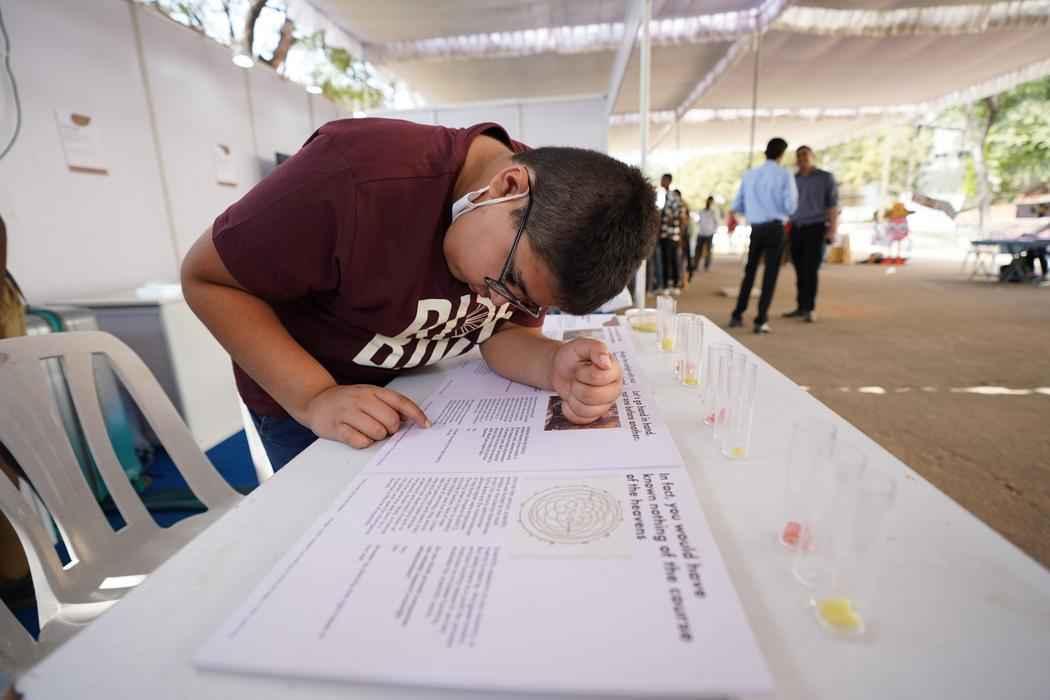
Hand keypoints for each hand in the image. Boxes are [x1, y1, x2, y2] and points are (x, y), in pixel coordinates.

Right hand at [303, 384, 429, 448]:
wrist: (316, 401)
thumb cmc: (348, 401)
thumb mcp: (369, 395)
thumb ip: (388, 404)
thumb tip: (411, 420)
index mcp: (373, 391)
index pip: (400, 402)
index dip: (416, 415)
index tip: (426, 425)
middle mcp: (361, 399)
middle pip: (391, 420)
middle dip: (392, 430)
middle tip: (383, 429)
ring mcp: (348, 413)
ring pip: (377, 432)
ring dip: (377, 437)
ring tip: (369, 432)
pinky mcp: (337, 428)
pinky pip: (360, 441)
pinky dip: (363, 442)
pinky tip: (358, 436)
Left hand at [549, 339, 622, 424]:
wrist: (561, 368)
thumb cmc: (574, 356)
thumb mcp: (581, 345)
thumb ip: (595, 348)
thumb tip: (606, 362)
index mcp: (614, 371)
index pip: (598, 378)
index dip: (583, 373)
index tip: (581, 367)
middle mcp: (614, 388)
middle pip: (592, 396)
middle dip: (577, 386)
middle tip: (576, 379)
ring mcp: (605, 404)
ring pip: (586, 410)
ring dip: (573, 398)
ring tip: (574, 388)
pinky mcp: (595, 414)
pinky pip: (581, 420)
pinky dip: (570, 410)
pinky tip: (569, 400)